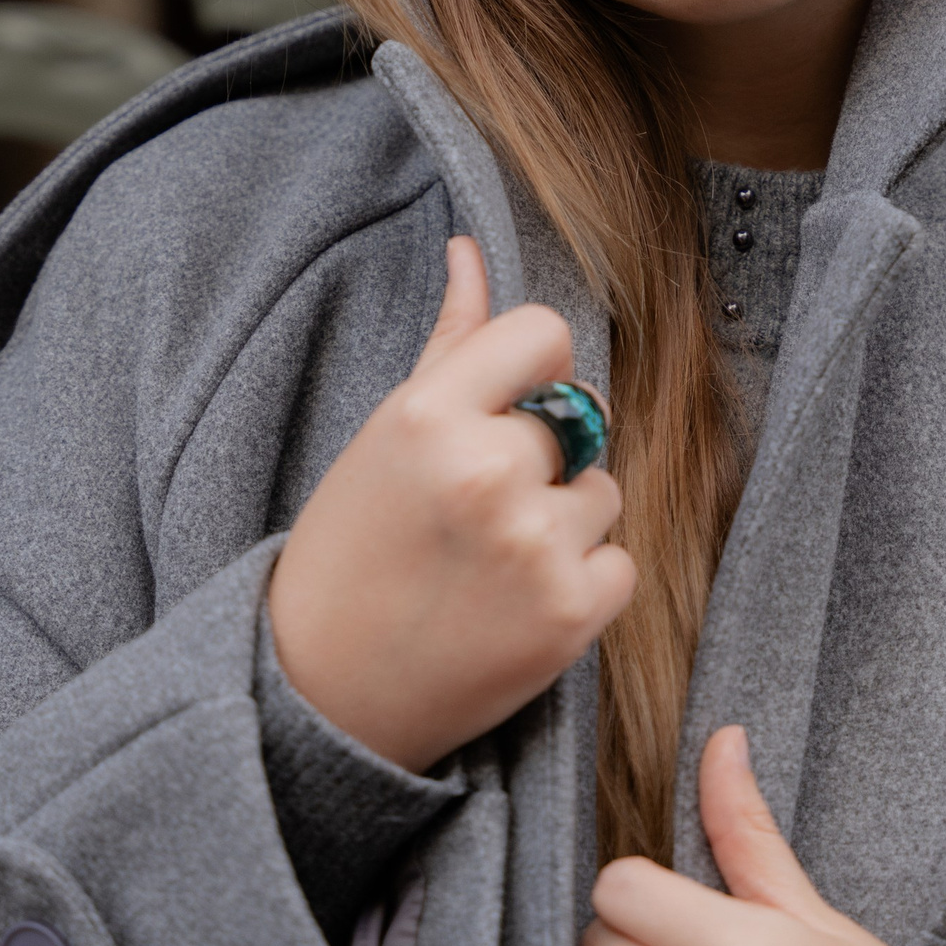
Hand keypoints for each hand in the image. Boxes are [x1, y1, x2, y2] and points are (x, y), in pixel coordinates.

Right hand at [269, 237, 633, 772]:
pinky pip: (621, 563)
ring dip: (564, 523)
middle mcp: (487, 471)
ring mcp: (534, 544)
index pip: (546, 335)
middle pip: (579, 419)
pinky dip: (582, 586)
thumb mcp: (385, 436)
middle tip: (477, 511)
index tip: (500, 415)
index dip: (531, 374)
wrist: (324, 695)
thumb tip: (471, 250)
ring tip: (490, 563)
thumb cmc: (349, 552)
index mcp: (431, 413)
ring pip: (602, 492)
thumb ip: (449, 343)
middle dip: (543, 458)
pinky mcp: (571, 613)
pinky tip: (515, 606)